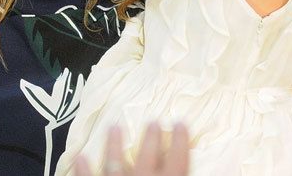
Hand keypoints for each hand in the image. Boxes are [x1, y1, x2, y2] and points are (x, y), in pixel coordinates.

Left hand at [74, 123, 189, 175]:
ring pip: (115, 163)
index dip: (180, 141)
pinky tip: (80, 156)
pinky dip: (83, 169)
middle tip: (152, 121)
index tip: (180, 122)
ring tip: (113, 127)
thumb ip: (186, 173)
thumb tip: (211, 165)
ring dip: (114, 145)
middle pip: (147, 156)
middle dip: (149, 138)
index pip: (178, 160)